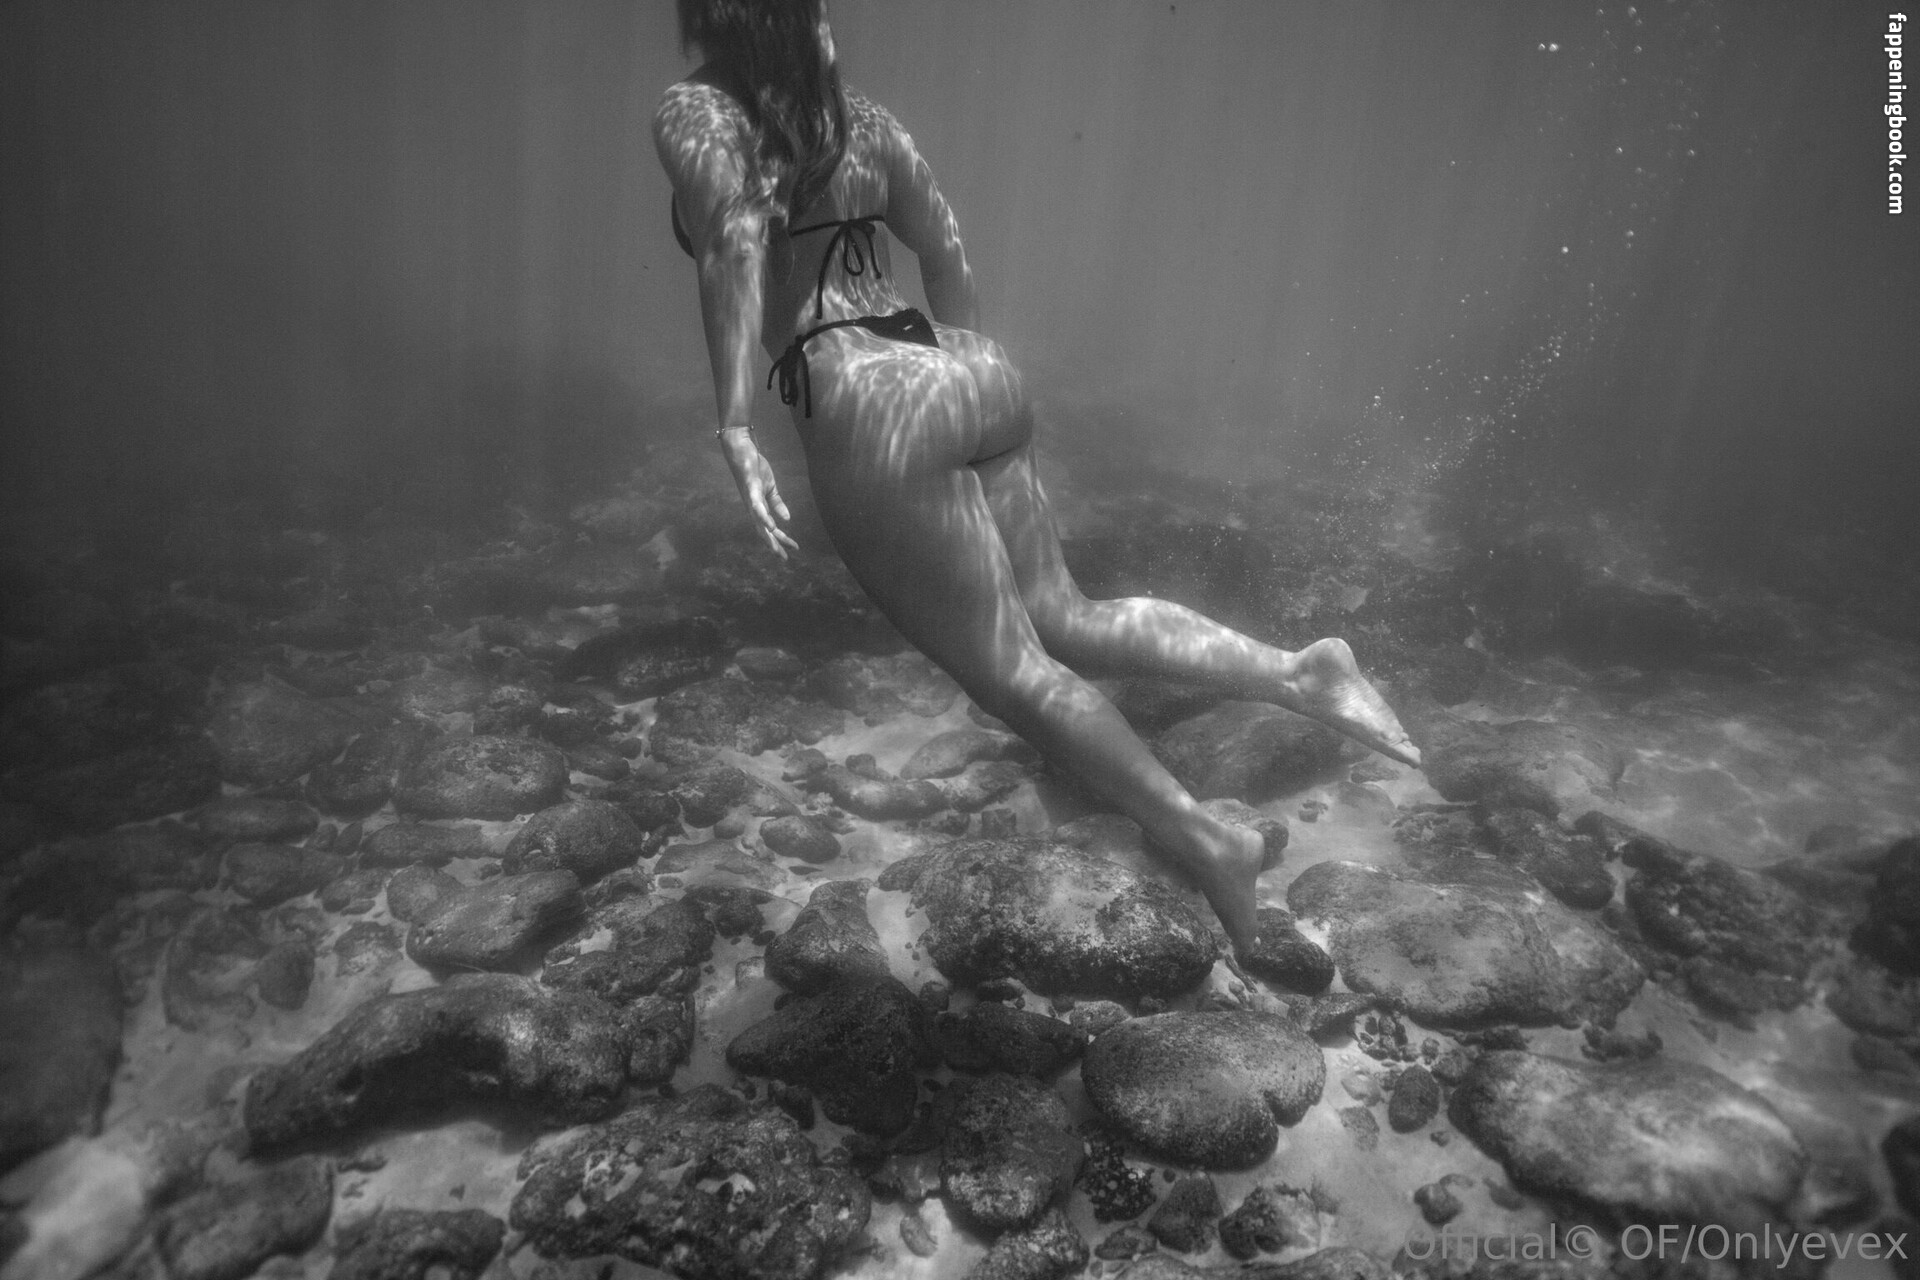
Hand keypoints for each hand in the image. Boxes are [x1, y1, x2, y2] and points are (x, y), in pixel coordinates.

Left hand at [720, 430, 797, 557]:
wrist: (742, 449)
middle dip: (773, 545)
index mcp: (758, 507)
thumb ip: (777, 504)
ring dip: (767, 536)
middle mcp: (752, 507)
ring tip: (776, 548)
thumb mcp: (770, 488)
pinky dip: (764, 517)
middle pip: (763, 531)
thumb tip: (787, 519)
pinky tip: (771, 526)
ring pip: (759, 522)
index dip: (781, 541)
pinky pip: (757, 506)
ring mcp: (750, 499)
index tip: (792, 550)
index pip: (770, 529)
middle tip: (784, 559)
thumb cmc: (754, 467)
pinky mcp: (751, 488)